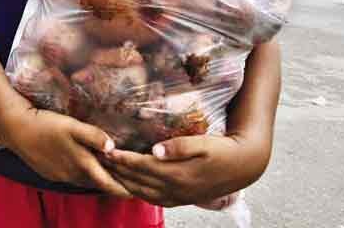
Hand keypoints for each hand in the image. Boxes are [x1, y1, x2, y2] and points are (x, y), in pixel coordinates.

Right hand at [3, 107, 131, 197]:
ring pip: (84, 181)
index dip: (122, 189)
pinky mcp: (50, 173)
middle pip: (97, 184)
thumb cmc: (46, 125)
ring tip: (111, 177)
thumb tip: (113, 146)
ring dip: (97, 180)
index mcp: (81, 164)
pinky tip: (85, 168)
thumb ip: (93, 135)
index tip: (136, 193)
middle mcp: (72, 175)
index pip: (107, 183)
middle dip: (112, 184)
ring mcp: (60, 176)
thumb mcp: (72, 126)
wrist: (16, 129)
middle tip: (128, 184)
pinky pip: (72, 178)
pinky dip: (83, 175)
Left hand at [102, 134, 267, 206]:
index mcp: (178, 174)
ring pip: (143, 193)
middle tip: (99, 159)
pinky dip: (139, 192)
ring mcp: (179, 197)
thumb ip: (179, 146)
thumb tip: (155, 150)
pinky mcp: (183, 199)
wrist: (244, 167)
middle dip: (117, 171)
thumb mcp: (204, 143)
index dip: (123, 159)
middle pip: (138, 182)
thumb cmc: (224, 150)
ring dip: (124, 183)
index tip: (107, 150)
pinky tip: (132, 186)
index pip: (142, 167)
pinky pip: (154, 199)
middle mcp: (176, 189)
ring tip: (109, 172)